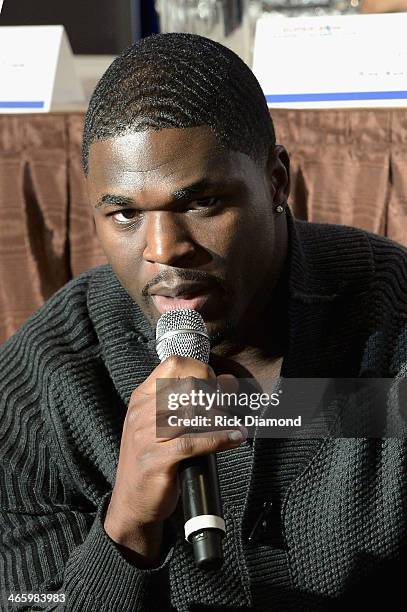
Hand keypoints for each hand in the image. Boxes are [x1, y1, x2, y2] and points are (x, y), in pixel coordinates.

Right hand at [104, 356, 245, 565]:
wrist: (131, 501)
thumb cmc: (153, 458)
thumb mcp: (158, 422)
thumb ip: (184, 402)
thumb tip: (228, 382)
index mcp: (142, 397)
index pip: (174, 365)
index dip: (201, 369)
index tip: (216, 382)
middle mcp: (142, 412)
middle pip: (189, 386)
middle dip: (215, 393)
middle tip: (228, 404)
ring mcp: (147, 436)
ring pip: (194, 412)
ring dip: (221, 416)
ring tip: (232, 423)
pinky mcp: (157, 459)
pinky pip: (194, 442)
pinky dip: (220, 438)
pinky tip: (234, 438)